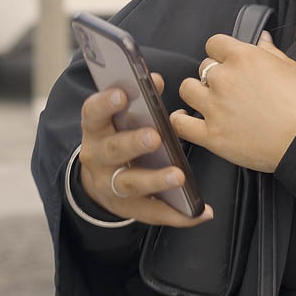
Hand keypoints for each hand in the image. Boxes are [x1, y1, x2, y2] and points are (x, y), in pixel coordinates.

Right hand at [77, 75, 214, 227]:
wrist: (99, 178)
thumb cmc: (119, 135)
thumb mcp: (120, 117)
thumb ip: (139, 100)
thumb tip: (156, 80)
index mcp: (96, 129)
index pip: (93, 113)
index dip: (105, 103)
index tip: (121, 93)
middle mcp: (98, 157)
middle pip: (112, 150)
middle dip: (133, 143)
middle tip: (154, 136)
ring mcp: (110, 185)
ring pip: (130, 184)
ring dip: (155, 180)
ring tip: (179, 177)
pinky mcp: (127, 208)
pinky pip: (152, 212)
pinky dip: (178, 215)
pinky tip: (201, 212)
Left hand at [171, 31, 295, 173]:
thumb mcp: (291, 68)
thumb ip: (270, 51)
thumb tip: (261, 38)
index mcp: (244, 58)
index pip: (214, 43)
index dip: (221, 52)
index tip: (227, 62)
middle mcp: (224, 79)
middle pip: (203, 66)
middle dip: (215, 75)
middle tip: (230, 87)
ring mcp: (214, 107)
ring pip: (187, 89)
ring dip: (196, 92)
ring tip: (209, 100)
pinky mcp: (210, 134)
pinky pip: (180, 123)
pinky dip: (180, 119)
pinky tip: (187, 117)